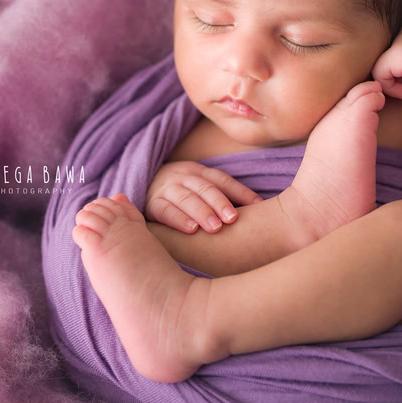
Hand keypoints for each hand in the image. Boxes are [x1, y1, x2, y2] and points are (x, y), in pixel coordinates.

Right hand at [146, 160, 262, 233]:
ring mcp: (166, 189)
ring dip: (202, 212)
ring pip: (186, 198)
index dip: (240, 191)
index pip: (222, 179)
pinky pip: (165, 211)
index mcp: (199, 172)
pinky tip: (191, 230)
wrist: (142, 185)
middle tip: (233, 219)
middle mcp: (183, 177)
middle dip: (220, 203)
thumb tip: (259, 211)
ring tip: (216, 228)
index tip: (258, 206)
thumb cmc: (182, 194)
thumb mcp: (200, 188)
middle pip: (205, 188)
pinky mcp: (152, 204)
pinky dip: (178, 220)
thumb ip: (223, 196)